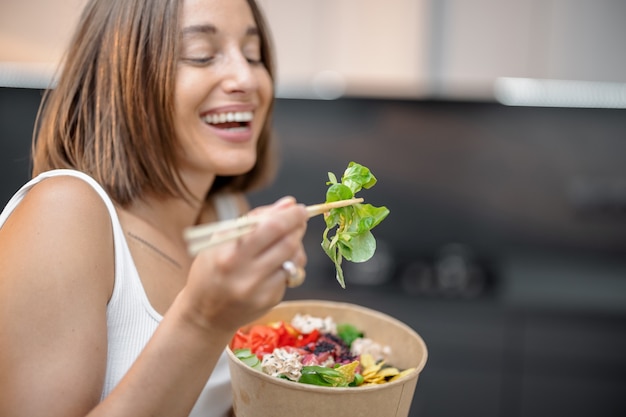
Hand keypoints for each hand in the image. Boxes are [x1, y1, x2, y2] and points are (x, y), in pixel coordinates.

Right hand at [183, 196, 307, 332]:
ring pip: (295, 259)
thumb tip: (288, 203)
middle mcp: (247, 275)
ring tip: (286, 240)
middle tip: (299, 219)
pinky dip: (289, 264)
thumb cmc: (211, 270)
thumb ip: (255, 219)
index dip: (290, 215)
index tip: (298, 208)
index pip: (271, 228)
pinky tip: (275, 263)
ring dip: (297, 244)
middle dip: (298, 226)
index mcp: (230, 255)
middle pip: (288, 243)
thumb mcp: (221, 239)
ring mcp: (261, 291)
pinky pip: (290, 275)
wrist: (204, 314)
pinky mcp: (271, 300)